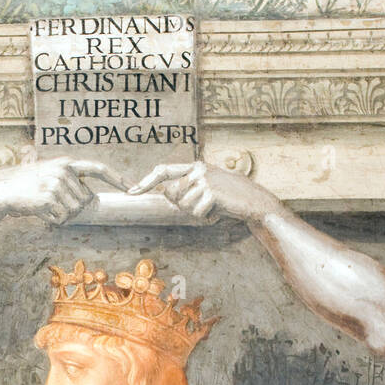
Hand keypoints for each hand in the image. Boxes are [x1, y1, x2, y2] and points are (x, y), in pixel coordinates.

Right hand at [0, 156, 129, 224]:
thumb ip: (70, 182)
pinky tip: (38, 211)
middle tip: (51, 202)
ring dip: (60, 215)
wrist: (2, 189)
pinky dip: (51, 220)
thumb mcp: (50, 175)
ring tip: (43, 205)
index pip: (98, 169)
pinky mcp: (49, 198)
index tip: (132, 187)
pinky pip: (60, 218)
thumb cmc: (28, 185)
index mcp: (67, 163)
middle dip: (72, 207)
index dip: (116, 178)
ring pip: (73, 211)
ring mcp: (57, 184)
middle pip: (85, 200)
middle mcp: (65, 171)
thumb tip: (90, 200)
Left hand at [128, 161, 281, 223]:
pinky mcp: (212, 192)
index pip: (163, 171)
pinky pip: (196, 212)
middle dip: (182, 206)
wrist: (254, 202)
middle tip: (201, 207)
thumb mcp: (204, 190)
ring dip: (196, 213)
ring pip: (183, 206)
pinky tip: (219, 213)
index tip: (131, 192)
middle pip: (171, 195)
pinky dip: (206, 218)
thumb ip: (185, 189)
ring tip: (213, 208)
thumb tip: (165, 193)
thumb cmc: (227, 199)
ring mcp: (205, 179)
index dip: (146, 182)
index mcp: (194, 166)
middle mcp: (198, 169)